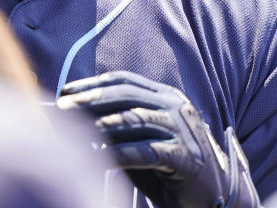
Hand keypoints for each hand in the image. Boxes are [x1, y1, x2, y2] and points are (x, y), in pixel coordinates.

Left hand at [58, 71, 260, 207]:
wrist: (212, 196)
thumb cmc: (169, 169)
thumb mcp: (143, 140)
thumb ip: (119, 124)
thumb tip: (78, 112)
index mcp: (166, 96)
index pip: (124, 81)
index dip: (93, 83)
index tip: (65, 90)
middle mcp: (176, 106)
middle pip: (127, 95)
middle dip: (92, 99)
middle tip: (63, 106)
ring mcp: (183, 130)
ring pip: (137, 119)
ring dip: (104, 123)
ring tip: (78, 128)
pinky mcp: (185, 158)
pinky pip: (148, 151)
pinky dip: (123, 152)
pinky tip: (102, 154)